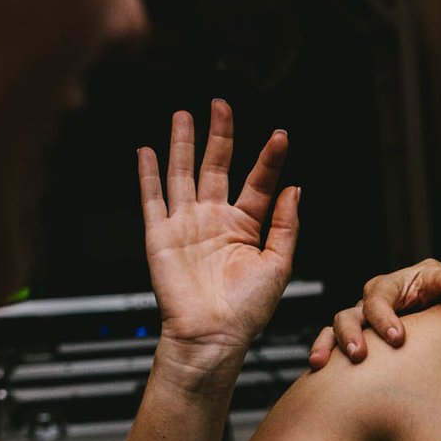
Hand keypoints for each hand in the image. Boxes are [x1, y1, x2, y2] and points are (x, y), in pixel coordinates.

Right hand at [137, 100, 298, 365]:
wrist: (213, 336)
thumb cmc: (247, 310)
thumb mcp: (279, 265)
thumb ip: (285, 225)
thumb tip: (294, 188)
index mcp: (245, 227)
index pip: (258, 182)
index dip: (268, 159)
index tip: (280, 136)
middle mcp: (214, 221)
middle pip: (216, 167)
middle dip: (220, 136)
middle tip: (221, 105)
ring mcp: (186, 226)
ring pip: (182, 174)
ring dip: (183, 144)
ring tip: (184, 115)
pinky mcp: (160, 237)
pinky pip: (152, 200)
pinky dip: (148, 175)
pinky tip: (146, 151)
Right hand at [307, 259, 440, 368]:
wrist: (437, 310)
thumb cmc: (437, 293)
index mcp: (389, 287)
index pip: (378, 299)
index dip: (384, 317)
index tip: (397, 338)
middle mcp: (369, 303)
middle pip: (350, 314)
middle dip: (353, 334)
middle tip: (360, 355)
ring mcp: (360, 322)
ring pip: (335, 329)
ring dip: (330, 345)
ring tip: (323, 363)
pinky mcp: (357, 338)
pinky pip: (331, 344)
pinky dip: (322, 353)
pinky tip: (316, 368)